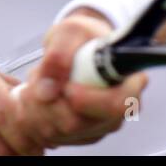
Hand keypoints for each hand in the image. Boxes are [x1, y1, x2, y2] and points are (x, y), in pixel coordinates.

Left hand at [13, 9, 148, 146]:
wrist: (75, 46)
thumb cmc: (81, 36)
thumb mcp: (70, 31)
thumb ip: (59, 54)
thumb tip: (48, 88)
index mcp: (128, 82)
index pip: (117, 104)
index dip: (88, 100)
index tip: (67, 88)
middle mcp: (118, 110)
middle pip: (79, 122)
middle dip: (50, 101)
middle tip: (41, 77)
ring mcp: (99, 126)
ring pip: (59, 130)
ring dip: (39, 105)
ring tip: (41, 79)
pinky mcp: (80, 134)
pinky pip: (51, 134)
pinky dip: (37, 114)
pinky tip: (41, 95)